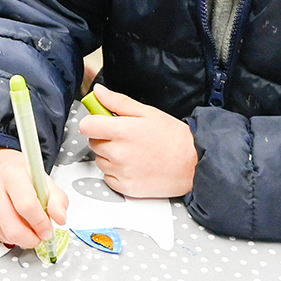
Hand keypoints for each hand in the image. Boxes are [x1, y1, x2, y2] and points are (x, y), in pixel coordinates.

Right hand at [0, 144, 69, 249]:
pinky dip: (10, 236)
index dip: (41, 224)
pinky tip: (15, 223)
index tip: (48, 229)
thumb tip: (60, 219)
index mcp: (11, 174)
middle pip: (14, 228)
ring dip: (22, 238)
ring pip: (6, 236)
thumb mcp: (43, 178)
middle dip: (32, 239)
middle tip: (40, 235)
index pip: (27, 206)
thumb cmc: (18, 171)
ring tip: (28, 226)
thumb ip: (57, 199)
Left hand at [78, 87, 197, 197]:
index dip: (94, 122)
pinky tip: (134, 166)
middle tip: (125, 137)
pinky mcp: (126, 188)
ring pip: (100, 161)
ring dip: (110, 156)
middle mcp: (118, 153)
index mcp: (121, 131)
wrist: (193, 165)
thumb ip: (118, 102)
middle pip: (93, 142)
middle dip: (105, 138)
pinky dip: (117, 172)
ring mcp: (121, 172)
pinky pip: (109, 177)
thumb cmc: (173, 138)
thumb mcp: (147, 112)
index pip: (86, 126)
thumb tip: (98, 92)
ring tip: (133, 152)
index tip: (102, 122)